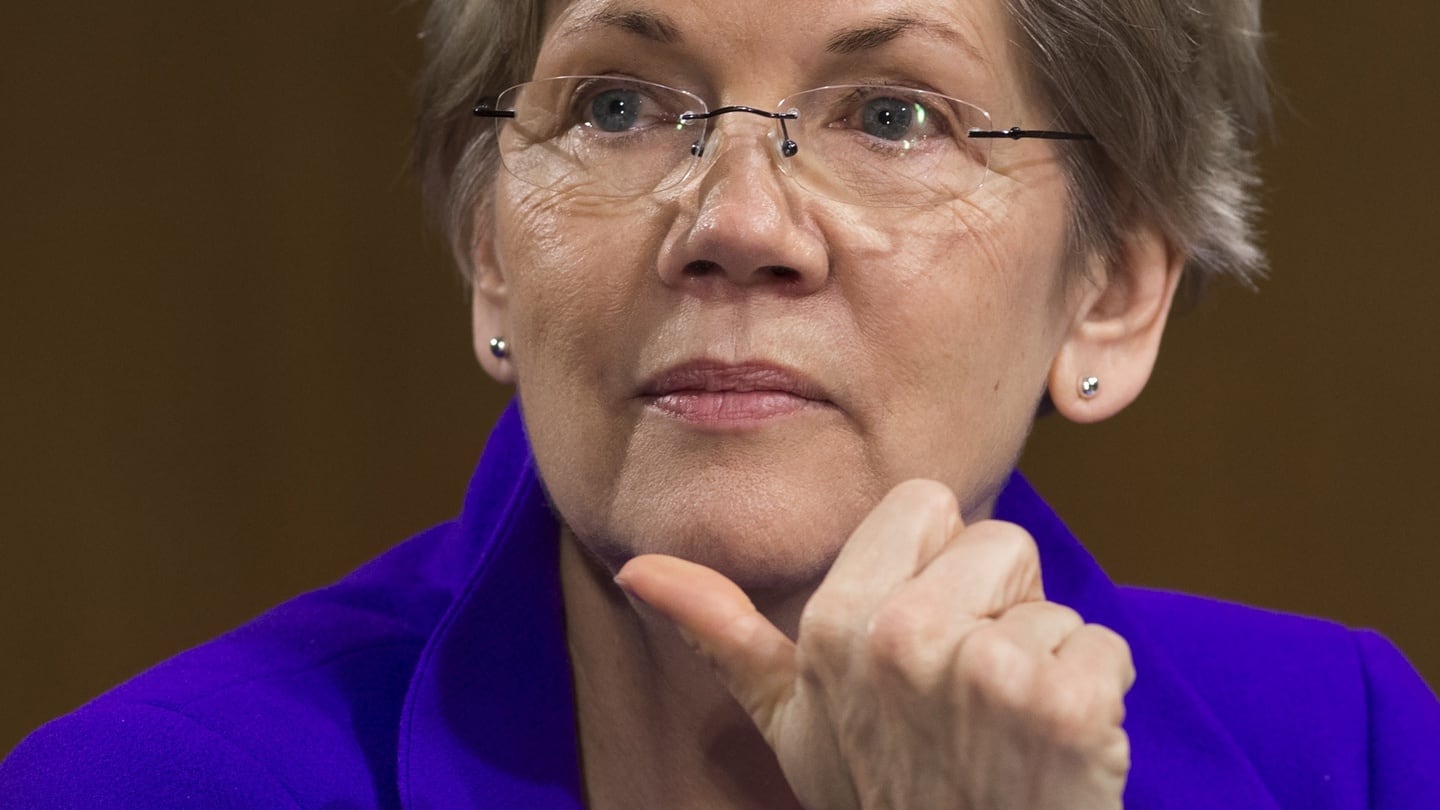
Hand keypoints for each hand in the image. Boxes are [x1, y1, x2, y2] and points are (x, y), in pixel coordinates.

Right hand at [615, 479, 1134, 809]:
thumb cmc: (882, 802)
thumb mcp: (789, 726)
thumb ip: (722, 635)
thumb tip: (638, 570)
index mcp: (833, 624)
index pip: (926, 505)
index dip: (937, 570)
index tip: (925, 643)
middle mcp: (900, 637)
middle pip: (1001, 543)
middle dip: (1001, 610)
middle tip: (971, 699)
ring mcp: (984, 673)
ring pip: (1056, 608)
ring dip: (1048, 667)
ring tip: (1007, 735)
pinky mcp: (1066, 708)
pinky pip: (1106, 650)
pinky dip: (1099, 699)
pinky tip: (1058, 752)